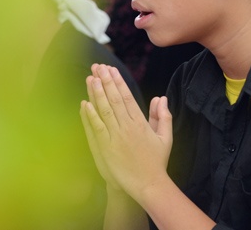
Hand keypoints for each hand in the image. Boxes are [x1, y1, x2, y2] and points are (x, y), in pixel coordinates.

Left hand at [80, 64, 172, 200]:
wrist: (147, 185)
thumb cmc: (156, 162)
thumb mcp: (165, 137)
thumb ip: (163, 116)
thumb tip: (161, 98)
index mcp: (141, 123)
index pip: (127, 97)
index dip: (118, 82)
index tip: (111, 70)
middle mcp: (127, 127)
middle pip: (114, 99)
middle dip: (105, 81)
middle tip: (98, 67)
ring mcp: (115, 138)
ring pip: (104, 110)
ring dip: (96, 93)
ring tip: (90, 78)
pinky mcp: (105, 149)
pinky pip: (96, 129)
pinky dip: (90, 116)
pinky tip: (85, 103)